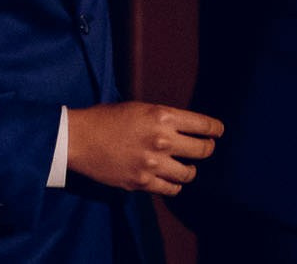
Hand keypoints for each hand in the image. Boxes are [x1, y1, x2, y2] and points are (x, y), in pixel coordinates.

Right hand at [66, 101, 223, 195]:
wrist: (78, 139)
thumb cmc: (107, 118)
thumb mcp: (140, 108)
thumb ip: (164, 118)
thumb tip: (185, 127)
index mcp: (163, 116)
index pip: (204, 125)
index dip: (215, 129)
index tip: (218, 132)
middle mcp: (162, 140)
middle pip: (202, 150)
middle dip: (207, 149)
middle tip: (205, 148)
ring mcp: (152, 164)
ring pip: (189, 173)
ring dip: (190, 170)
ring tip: (186, 167)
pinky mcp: (141, 183)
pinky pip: (171, 189)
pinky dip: (174, 185)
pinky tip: (171, 180)